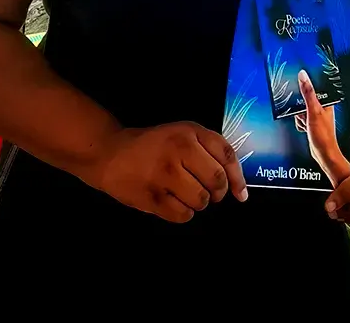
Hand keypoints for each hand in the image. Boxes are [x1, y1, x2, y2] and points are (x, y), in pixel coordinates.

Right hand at [81, 122, 247, 222]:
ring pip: (201, 201)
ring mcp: (164, 175)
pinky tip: (171, 201)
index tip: (239, 194)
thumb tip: (239, 190)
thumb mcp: (183, 134)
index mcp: (189, 133)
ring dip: (197, 203)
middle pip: (216, 182)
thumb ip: (212, 152)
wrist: (110, 154)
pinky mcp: (152, 197)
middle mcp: (178, 151)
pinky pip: (183, 215)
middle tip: (204, 190)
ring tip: (184, 193)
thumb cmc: (153, 145)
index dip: (237, 178)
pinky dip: (182, 213)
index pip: (226, 157)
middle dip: (215, 192)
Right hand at [295, 70, 349, 184]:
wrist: (323, 154)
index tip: (298, 84)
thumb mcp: (313, 111)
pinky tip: (305, 128)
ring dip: (300, 116)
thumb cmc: (323, 135)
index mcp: (326, 101)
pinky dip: (300, 123)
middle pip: (305, 98)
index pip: (314, 87)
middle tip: (304, 113)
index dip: (305, 86)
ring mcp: (316, 115)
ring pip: (301, 109)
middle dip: (300, 107)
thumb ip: (308, 93)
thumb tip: (303, 76)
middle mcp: (322, 107)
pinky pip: (300, 118)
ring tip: (306, 123)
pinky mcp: (312, 122)